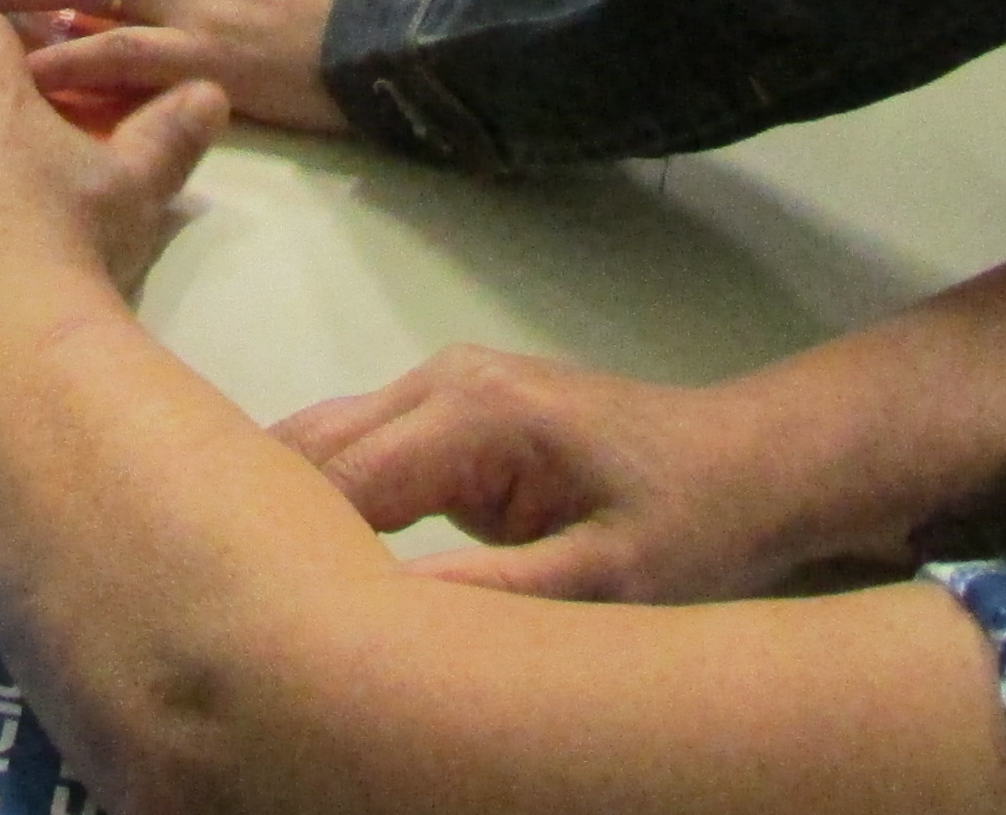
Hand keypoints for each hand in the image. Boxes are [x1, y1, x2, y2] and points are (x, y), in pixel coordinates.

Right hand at [278, 348, 804, 602]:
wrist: (743, 463)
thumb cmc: (686, 524)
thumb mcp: (604, 578)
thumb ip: (495, 591)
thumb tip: (384, 617)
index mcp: (473, 414)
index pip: (340, 483)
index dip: (298, 553)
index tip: (275, 624)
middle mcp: (439, 381)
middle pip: (311, 449)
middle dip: (277, 527)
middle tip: (262, 616)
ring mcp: (439, 386)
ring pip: (321, 442)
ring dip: (295, 512)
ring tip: (280, 594)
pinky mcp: (444, 410)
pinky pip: (358, 450)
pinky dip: (328, 501)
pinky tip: (321, 566)